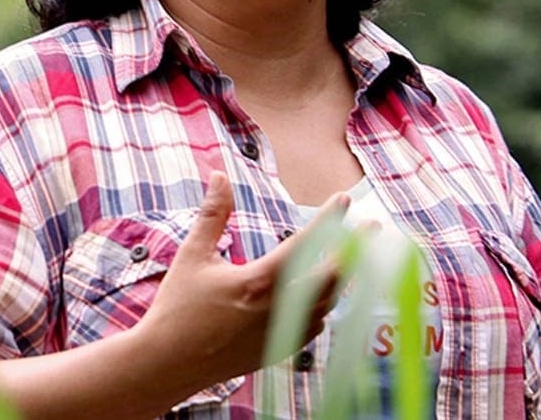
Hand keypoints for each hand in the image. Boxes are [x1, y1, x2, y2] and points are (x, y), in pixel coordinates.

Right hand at [131, 172, 345, 391]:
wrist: (167, 363)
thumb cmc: (176, 309)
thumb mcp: (192, 256)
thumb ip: (212, 215)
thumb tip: (220, 177)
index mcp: (257, 282)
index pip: (304, 245)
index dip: (328, 220)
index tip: (344, 200)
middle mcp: (276, 309)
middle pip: (331, 278)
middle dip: (355, 249)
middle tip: (372, 227)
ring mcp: (279, 333)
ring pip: (327, 304)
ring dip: (342, 278)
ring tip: (351, 257)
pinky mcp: (276, 351)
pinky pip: (314, 327)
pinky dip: (324, 307)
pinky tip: (322, 297)